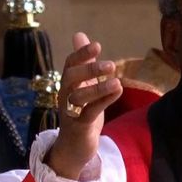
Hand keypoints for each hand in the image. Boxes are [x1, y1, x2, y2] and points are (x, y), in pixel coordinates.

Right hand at [46, 32, 122, 179]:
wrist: (74, 147)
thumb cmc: (80, 113)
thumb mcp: (84, 85)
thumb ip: (84, 62)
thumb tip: (79, 35)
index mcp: (67, 85)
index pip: (70, 65)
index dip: (81, 54)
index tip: (97, 45)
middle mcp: (65, 96)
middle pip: (71, 78)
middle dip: (89, 70)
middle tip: (111, 65)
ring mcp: (70, 112)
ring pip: (78, 97)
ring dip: (98, 88)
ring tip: (117, 82)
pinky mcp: (79, 127)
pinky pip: (89, 113)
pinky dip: (103, 102)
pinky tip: (116, 92)